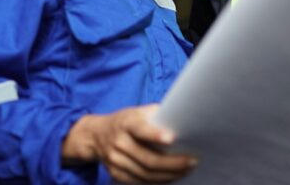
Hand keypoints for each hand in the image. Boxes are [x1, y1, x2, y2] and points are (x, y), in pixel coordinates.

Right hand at [62, 104, 197, 182]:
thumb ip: (157, 116)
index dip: (156, 134)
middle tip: (192, 161)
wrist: (97, 135)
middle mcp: (119, 143)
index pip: (141, 129)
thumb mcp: (139, 111)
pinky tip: (172, 177)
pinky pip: (139, 182)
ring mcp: (116, 161)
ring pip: (145, 174)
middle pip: (148, 158)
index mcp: (127, 123)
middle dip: (173, 162)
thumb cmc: (128, 120)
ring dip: (169, 175)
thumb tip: (183, 121)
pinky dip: (158, 181)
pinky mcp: (116, 175)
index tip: (172, 138)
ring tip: (187, 170)